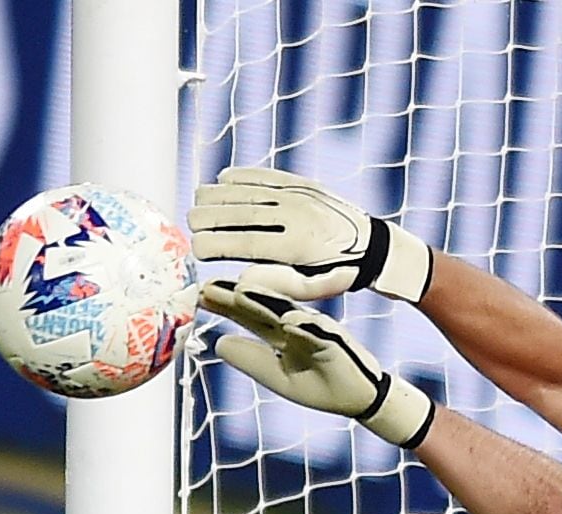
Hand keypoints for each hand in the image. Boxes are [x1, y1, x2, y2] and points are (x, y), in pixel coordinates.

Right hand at [189, 167, 434, 303]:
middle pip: (241, 213)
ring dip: (219, 195)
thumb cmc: (337, 274)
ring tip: (197, 203)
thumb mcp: (311, 289)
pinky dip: (241, 176)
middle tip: (188, 224)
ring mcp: (298, 196)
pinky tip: (222, 180)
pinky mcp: (301, 183)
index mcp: (297, 247)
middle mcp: (295, 216)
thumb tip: (241, 278)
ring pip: (248, 191)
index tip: (195, 248)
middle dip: (210, 218)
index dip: (217, 244)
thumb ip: (276, 284)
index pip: (247, 243)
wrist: (373, 245)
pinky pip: (264, 176)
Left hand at [201, 280, 435, 447]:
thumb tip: (218, 343)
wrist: (358, 398)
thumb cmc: (319, 386)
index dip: (224, 305)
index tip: (198, 296)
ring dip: (265, 301)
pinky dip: (304, 326)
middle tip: (208, 285)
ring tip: (240, 291)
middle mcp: (294, 325)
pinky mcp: (335, 342)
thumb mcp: (277, 375)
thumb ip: (250, 359)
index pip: (247, 315)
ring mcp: (314, 330)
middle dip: (235, 296)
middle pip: (261, 307)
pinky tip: (288, 320)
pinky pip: (318, 332)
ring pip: (286, 311)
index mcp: (279, 332)